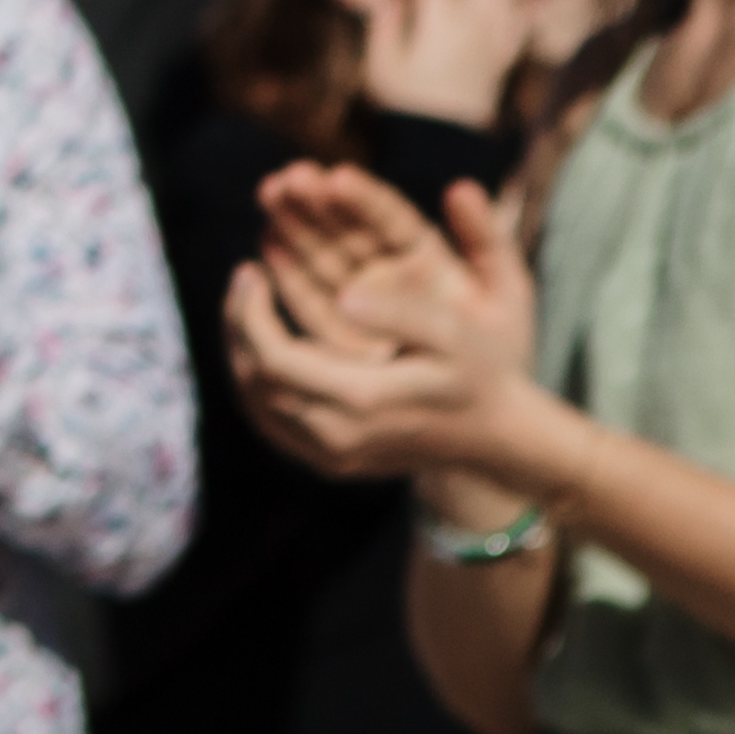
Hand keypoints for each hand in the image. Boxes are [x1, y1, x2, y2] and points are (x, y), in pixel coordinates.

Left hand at [225, 168, 561, 499]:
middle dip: (239, 325)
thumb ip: (401, 313)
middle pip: (255, 381)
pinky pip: (272, 424)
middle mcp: (337, 435)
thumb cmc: (480, 373)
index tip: (249, 269)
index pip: (273, 358)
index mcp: (362, 399)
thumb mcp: (454, 334)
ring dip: (241, 352)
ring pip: (255, 405)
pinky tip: (262, 347)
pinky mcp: (331, 463)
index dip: (250, 312)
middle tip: (244, 278)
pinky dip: (255, 384)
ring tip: (247, 305)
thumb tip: (344, 296)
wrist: (495, 436)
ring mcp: (332, 456)